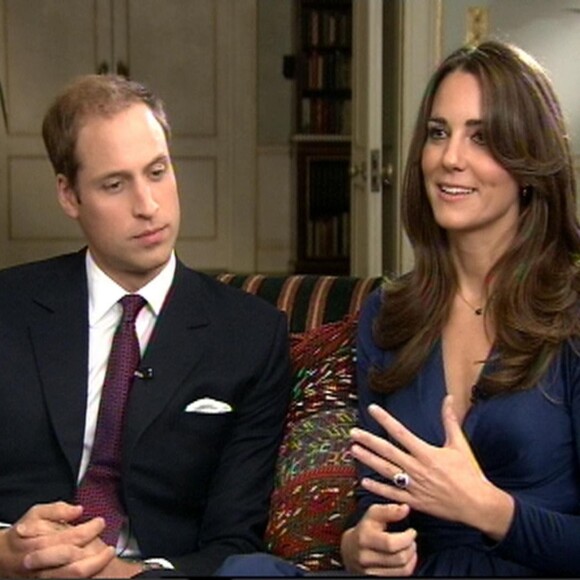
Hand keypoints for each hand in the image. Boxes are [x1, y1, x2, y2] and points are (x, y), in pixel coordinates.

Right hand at [0, 501, 115, 577]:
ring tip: (107, 556)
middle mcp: (43, 565)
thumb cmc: (23, 534)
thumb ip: (57, 509)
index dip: (91, 530)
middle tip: (110, 548)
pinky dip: (86, 574)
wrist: (3, 557)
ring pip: (74, 578)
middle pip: (75, 565)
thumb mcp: (36, 514)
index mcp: (41, 544)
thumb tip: (78, 510)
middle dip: (98, 557)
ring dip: (94, 568)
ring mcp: (46, 578)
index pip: (73, 539)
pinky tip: (95, 565)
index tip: (100, 523)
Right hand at [340, 503, 416, 575]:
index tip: (411, 531)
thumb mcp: (372, 514)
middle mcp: (365, 556)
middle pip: (399, 557)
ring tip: (410, 547)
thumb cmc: (364, 529)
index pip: (391, 543)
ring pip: (402, 569)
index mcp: (364, 537)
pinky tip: (407, 558)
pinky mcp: (376, 578)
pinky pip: (400, 576)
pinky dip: (408, 566)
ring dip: (411, 557)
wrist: (349, 549)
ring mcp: (370, 571)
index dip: (406, 538)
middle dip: (411, 547)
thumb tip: (405, 508)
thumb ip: (388, 510)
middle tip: (411, 539)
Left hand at [350, 395, 513, 537]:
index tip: (372, 409)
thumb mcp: (459, 444)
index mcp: (427, 453)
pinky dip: (377, 488)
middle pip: (388, 451)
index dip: (385, 420)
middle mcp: (417, 468)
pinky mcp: (415, 501)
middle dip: (369, 440)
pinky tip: (364, 481)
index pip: (401, 432)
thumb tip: (449, 398)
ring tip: (353, 450)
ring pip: (386, 471)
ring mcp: (414, 486)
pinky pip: (392, 494)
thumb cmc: (470, 473)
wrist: (478, 505)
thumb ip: (450, 421)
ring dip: (368, 460)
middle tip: (352, 432)